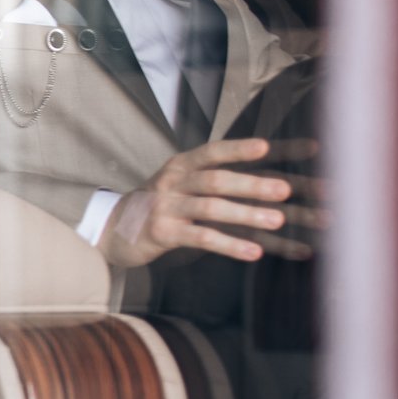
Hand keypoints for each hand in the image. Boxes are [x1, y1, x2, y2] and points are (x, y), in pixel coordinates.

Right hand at [99, 138, 323, 266]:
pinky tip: (253, 252)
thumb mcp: (180, 184)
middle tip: (284, 190)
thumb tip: (263, 178)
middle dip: (252, 184)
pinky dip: (230, 245)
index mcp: (181, 166)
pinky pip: (201, 238)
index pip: (212, 152)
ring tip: (277, 220)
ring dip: (246, 214)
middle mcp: (172, 182)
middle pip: (215, 180)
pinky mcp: (162, 234)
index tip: (266, 147)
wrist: (113, 229)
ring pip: (210, 208)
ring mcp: (165, 208)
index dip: (238, 149)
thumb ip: (212, 180)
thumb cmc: (159, 206)